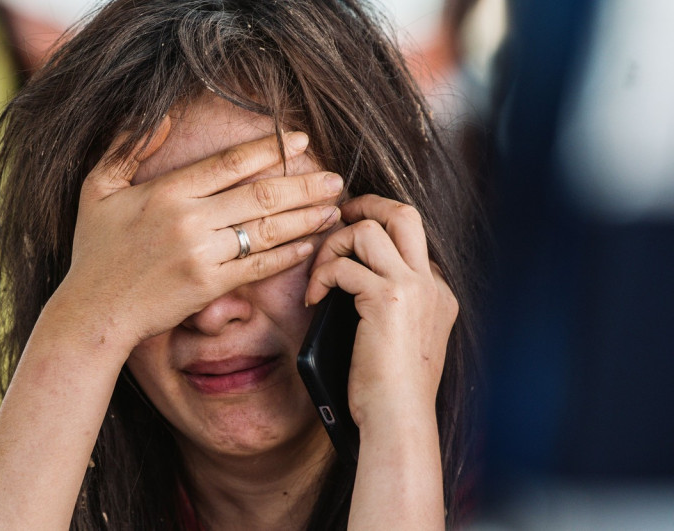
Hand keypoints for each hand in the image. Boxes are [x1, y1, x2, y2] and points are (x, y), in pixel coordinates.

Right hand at [51, 122, 342, 355]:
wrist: (95, 311)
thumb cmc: (95, 250)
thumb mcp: (97, 189)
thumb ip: (126, 147)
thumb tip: (160, 115)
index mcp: (166, 192)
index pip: (230, 163)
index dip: (270, 149)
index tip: (299, 140)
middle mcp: (189, 221)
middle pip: (260, 196)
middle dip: (304, 185)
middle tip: (335, 179)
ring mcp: (203, 256)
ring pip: (267, 231)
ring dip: (306, 218)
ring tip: (334, 209)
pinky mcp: (211, 288)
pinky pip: (259, 268)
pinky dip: (288, 255)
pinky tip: (311, 244)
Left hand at [305, 194, 457, 428]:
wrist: (399, 419)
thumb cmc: (390, 389)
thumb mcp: (401, 339)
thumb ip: (389, 306)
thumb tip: (350, 283)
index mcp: (438, 293)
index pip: (411, 241)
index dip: (376, 236)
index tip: (346, 247)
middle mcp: (432, 283)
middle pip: (405, 213)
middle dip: (367, 204)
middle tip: (337, 217)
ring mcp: (414, 287)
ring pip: (371, 228)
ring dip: (335, 243)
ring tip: (319, 273)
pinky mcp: (388, 298)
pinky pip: (344, 265)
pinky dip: (321, 275)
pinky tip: (312, 299)